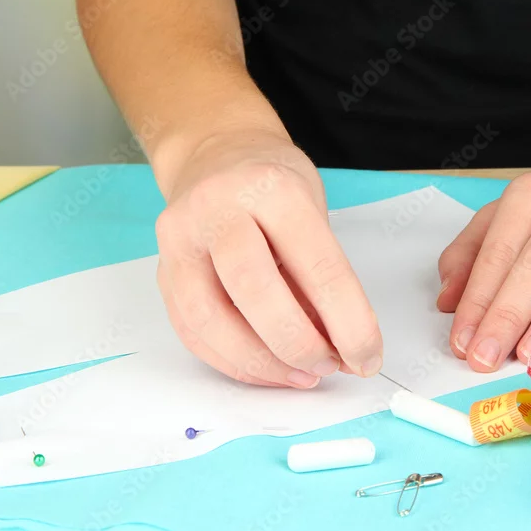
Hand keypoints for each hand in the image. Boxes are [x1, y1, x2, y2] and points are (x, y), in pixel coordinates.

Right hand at [154, 129, 381, 387]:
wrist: (215, 155)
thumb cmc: (272, 186)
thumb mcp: (312, 212)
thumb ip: (321, 278)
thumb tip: (343, 350)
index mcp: (270, 188)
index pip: (317, 264)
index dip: (349, 322)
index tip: (367, 358)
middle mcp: (216, 208)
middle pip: (253, 290)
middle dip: (297, 344)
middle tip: (328, 367)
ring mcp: (180, 239)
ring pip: (210, 318)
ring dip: (260, 362)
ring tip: (299, 375)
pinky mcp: (163, 271)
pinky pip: (191, 331)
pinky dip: (231, 361)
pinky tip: (265, 369)